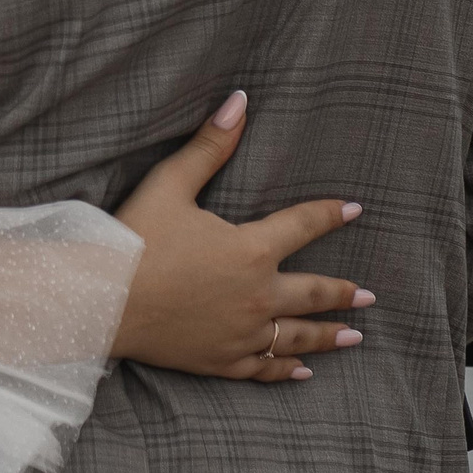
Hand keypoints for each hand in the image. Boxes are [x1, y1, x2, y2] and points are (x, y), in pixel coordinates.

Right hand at [111, 92, 371, 381]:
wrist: (102, 300)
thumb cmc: (135, 239)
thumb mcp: (171, 183)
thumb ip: (210, 145)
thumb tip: (240, 101)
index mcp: (251, 249)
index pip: (303, 226)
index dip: (330, 214)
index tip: (354, 210)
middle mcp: (257, 295)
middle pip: (313, 293)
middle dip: (344, 293)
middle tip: (370, 296)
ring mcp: (241, 333)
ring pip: (297, 336)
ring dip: (329, 335)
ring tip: (355, 335)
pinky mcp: (220, 361)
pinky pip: (263, 368)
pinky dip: (286, 370)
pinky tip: (302, 372)